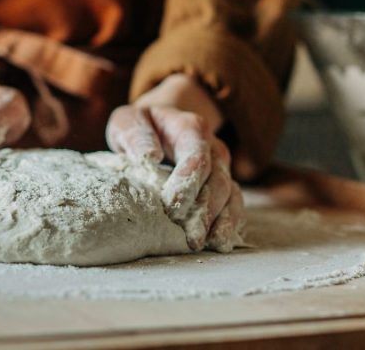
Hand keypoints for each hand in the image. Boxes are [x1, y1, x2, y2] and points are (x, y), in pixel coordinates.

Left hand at [106, 75, 244, 251]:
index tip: (172, 206)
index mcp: (191, 128)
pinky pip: (235, 206)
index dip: (188, 182)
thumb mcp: (129, 120)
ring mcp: (222, 168)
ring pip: (232, 195)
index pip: (197, 156)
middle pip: (218, 180)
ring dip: (223, 222)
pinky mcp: (224, 187)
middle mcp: (213, 148)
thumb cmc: (142, 125)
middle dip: (206, 210)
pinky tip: (219, 243)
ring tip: (211, 245)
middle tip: (191, 238)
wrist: (160, 124)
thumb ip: (136, 135)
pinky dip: (230, 224)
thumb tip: (149, 156)